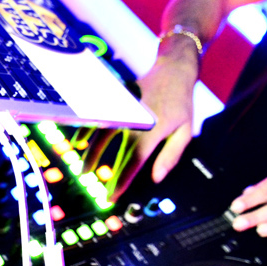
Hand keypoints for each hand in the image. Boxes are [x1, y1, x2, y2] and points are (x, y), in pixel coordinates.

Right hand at [82, 51, 197, 199]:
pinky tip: (80, 142)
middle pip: (119, 153)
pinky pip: (102, 119)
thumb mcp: (185, 130)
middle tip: (103, 195)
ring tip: (85, 171)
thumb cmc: (181, 102)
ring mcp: (126, 110)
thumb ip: (171, 155)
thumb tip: (156, 178)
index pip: (135, 160)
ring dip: (93, 155)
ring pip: (105, 136)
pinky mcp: (119, 102)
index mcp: (155, 130)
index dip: (123, 180)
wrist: (172, 69)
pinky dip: (90, 131)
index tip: (113, 196)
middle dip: (110, 176)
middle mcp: (137, 121)